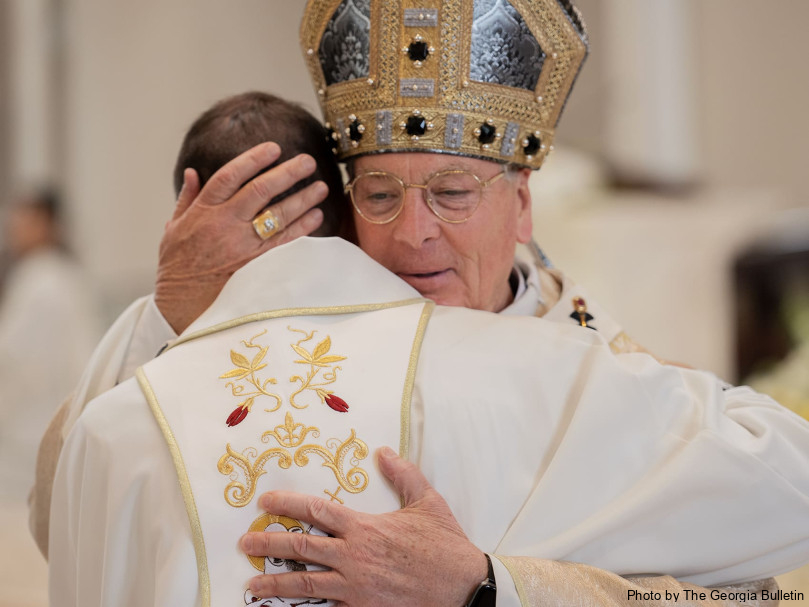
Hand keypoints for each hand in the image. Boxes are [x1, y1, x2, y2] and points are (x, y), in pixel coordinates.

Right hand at [155, 142, 327, 333]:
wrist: (179, 305)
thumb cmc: (176, 266)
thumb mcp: (172, 228)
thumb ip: (186, 198)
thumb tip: (194, 171)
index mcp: (204, 211)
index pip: (230, 176)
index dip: (253, 159)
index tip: (273, 148)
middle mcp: (224, 225)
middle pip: (260, 191)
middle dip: (287, 173)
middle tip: (308, 160)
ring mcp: (242, 245)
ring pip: (277, 215)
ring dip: (302, 199)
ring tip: (321, 186)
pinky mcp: (256, 265)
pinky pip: (284, 243)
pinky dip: (302, 228)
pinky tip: (316, 216)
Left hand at [241, 447, 486, 605]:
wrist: (463, 587)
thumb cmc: (444, 544)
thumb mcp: (427, 502)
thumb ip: (403, 475)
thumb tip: (383, 451)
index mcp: (364, 527)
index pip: (316, 510)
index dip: (287, 504)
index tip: (265, 501)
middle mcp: (353, 557)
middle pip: (300, 548)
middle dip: (269, 543)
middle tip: (245, 542)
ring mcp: (355, 588)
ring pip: (305, 584)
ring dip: (275, 584)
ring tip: (252, 584)